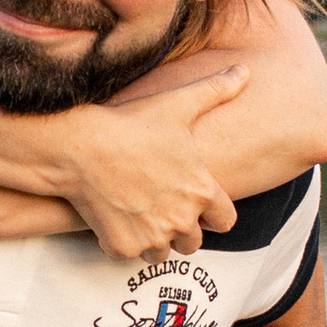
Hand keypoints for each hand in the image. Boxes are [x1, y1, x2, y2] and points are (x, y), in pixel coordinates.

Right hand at [53, 67, 246, 259]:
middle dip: (180, 228)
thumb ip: (216, 91)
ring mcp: (152, 237)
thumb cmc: (131, 124)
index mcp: (201, 191)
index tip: (198, 207)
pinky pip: (129, 255)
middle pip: (193, 242)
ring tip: (136, 212)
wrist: (80, 147)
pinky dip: (121, 242)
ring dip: (153, 239)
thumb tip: (245, 70)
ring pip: (161, 252)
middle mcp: (181, 220)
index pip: (225, 221)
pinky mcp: (124, 247)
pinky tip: (112, 217)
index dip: (213, 215)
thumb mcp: (178, 104)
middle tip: (159, 207)